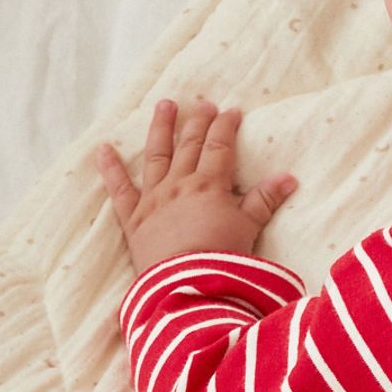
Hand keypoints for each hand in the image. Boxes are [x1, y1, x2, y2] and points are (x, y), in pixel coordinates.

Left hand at [94, 95, 298, 274]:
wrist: (187, 288)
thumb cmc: (222, 261)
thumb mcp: (249, 229)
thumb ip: (264, 201)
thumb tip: (288, 177)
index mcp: (209, 185)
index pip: (219, 146)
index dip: (226, 126)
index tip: (232, 111)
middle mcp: (179, 184)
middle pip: (189, 144)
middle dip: (198, 121)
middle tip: (203, 103)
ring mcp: (154, 199)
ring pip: (157, 155)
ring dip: (160, 128)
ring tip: (164, 105)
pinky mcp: (133, 219)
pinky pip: (119, 189)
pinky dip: (110, 168)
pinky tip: (103, 148)